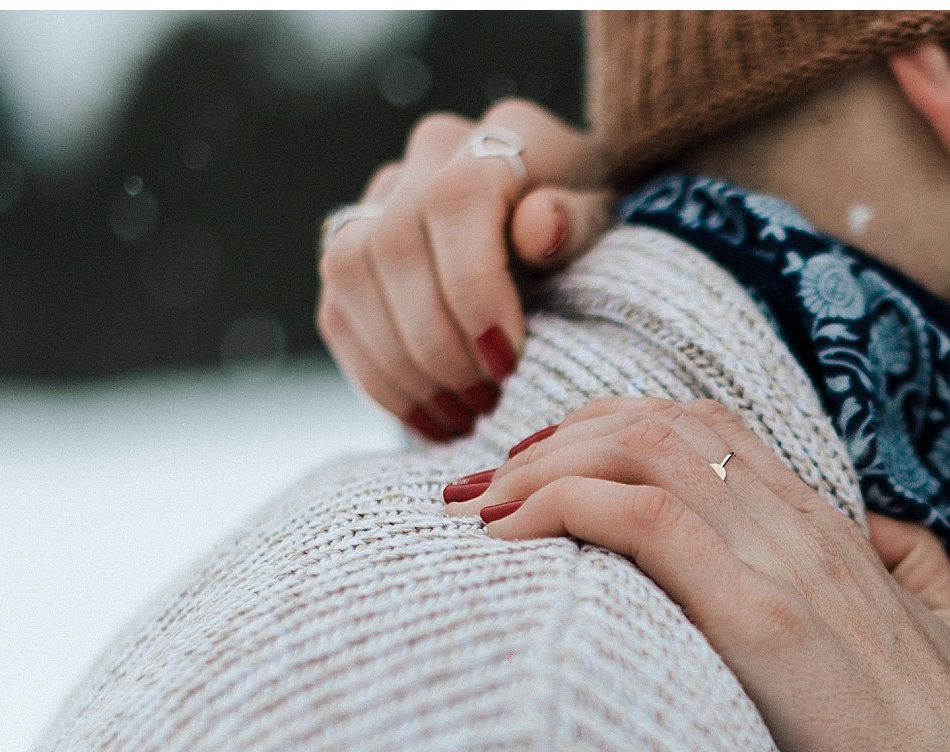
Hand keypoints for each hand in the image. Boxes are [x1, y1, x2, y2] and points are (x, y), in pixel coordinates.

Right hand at [316, 99, 616, 443]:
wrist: (570, 229)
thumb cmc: (596, 234)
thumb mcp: (611, 226)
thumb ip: (579, 221)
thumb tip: (536, 228)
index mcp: (504, 135)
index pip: (456, 198)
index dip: (471, 286)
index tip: (507, 360)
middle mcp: (430, 153)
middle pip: (393, 244)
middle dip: (438, 341)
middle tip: (489, 400)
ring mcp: (381, 197)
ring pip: (350, 275)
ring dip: (403, 364)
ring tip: (465, 416)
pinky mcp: (352, 248)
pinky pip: (337, 312)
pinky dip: (379, 378)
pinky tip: (430, 418)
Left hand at [449, 398, 949, 751]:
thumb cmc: (937, 729)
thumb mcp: (946, 629)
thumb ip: (914, 566)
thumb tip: (885, 530)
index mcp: (826, 526)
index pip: (708, 425)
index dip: (614, 424)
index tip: (546, 465)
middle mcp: (799, 525)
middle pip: (661, 421)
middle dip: (558, 439)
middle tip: (486, 489)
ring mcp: (780, 563)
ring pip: (644, 448)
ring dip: (545, 467)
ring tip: (483, 511)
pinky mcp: (759, 617)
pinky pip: (645, 516)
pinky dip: (563, 508)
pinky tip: (512, 539)